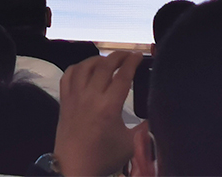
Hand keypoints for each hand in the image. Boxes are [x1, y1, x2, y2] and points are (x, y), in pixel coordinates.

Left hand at [54, 51, 142, 175]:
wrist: (74, 168)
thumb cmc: (103, 157)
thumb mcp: (131, 144)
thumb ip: (145, 129)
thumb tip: (157, 116)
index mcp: (109, 107)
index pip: (123, 76)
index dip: (132, 62)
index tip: (138, 55)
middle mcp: (90, 97)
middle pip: (105, 66)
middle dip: (118, 56)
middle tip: (128, 55)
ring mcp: (75, 97)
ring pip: (85, 67)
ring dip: (98, 59)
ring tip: (108, 60)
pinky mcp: (64, 101)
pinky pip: (68, 75)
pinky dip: (78, 67)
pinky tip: (86, 69)